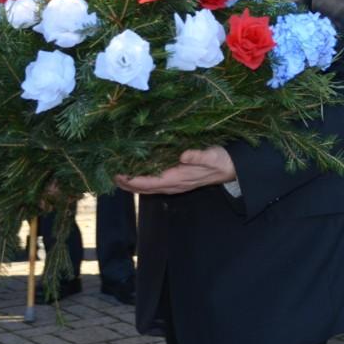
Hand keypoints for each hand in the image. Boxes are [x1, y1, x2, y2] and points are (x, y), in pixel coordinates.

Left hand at [115, 146, 236, 194]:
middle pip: (145, 188)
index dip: (133, 180)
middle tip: (110, 174)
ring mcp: (175, 183)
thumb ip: (198, 156)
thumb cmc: (221, 160)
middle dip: (127, 184)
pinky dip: (142, 180)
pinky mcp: (177, 179)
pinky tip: (137, 173)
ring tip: (118, 176)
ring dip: (133, 183)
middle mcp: (174, 184)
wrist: (232, 168)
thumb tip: (183, 155)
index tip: (118, 174)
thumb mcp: (212, 155)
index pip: (150, 182)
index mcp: (179, 178)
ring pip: (148, 187)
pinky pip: (155, 182)